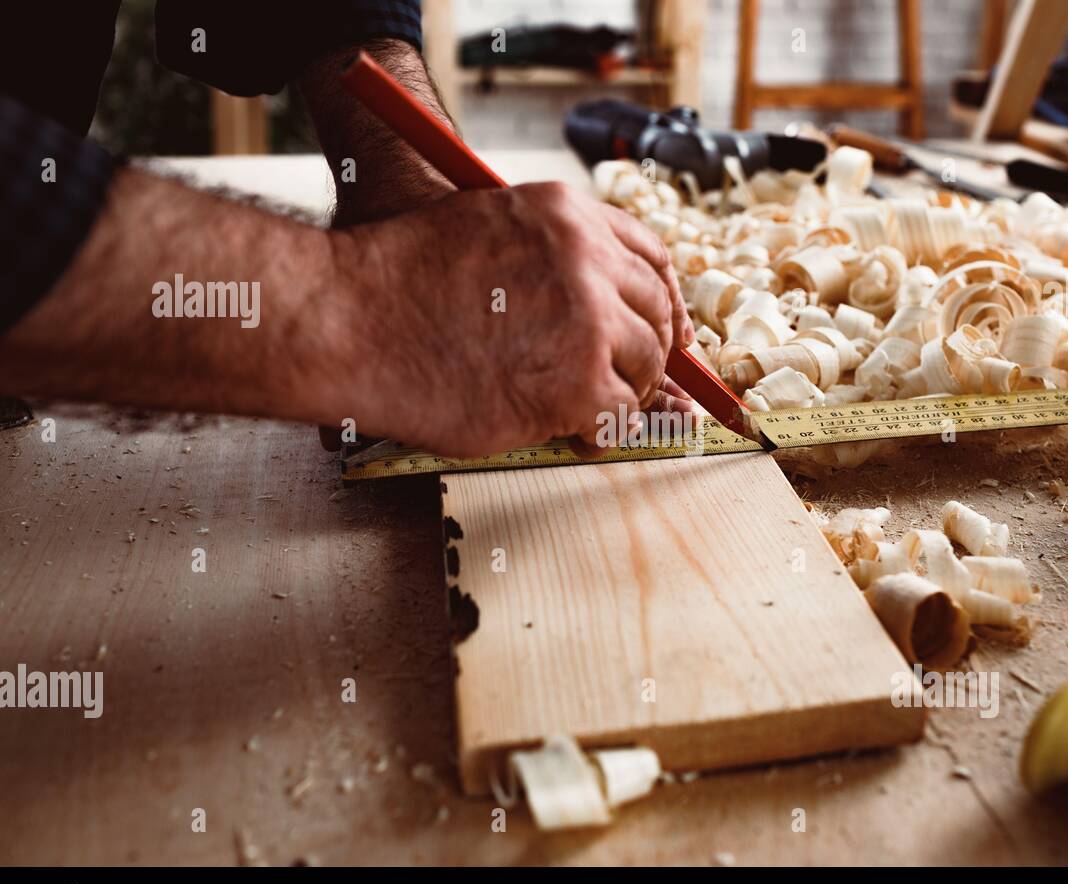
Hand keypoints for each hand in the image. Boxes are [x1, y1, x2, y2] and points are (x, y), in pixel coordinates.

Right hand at [323, 182, 693, 457]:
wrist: (347, 319)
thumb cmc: (397, 283)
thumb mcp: (486, 230)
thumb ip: (546, 257)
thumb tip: (595, 309)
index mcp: (567, 215)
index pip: (650, 257)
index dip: (663, 303)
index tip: (670, 336)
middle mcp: (587, 259)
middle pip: (654, 315)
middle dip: (646, 357)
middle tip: (626, 386)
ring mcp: (586, 320)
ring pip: (643, 367)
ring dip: (623, 396)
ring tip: (589, 413)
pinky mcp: (574, 382)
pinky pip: (616, 416)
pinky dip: (601, 432)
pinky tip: (575, 435)